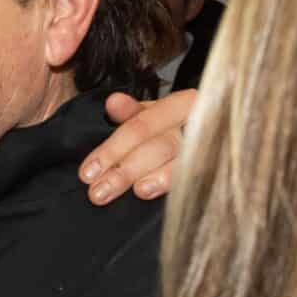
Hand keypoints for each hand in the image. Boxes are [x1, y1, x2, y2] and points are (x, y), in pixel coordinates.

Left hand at [80, 88, 198, 203]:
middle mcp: (195, 125)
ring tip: (137, 191)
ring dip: (154, 179)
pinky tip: (155, 195)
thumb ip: (130, 112)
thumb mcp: (148, 114)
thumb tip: (114, 102)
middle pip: (158, 147)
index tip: (87, 172)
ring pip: (177, 165)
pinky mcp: (210, 168)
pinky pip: (191, 179)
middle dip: (126, 170)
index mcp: (179, 104)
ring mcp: (206, 148)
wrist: (200, 133)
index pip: (141, 126)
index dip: (112, 149)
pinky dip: (171, 186)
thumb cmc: (166, 125)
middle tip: (98, 192)